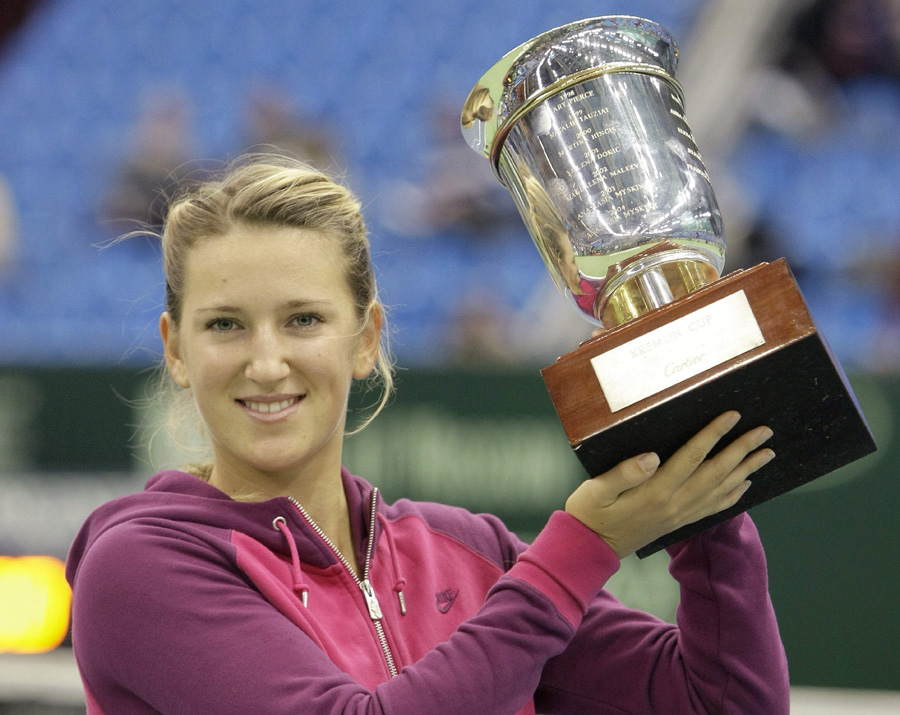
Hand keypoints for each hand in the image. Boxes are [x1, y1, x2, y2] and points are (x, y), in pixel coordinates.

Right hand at [565, 411, 774, 557]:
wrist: (589, 548)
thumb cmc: (589, 513)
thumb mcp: (596, 489)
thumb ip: (623, 473)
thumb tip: (652, 455)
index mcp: (655, 491)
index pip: (691, 457)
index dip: (713, 434)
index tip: (732, 415)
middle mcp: (674, 504)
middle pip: (716, 472)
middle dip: (742, 449)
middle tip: (765, 430)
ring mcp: (679, 515)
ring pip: (721, 489)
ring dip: (746, 469)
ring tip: (767, 453)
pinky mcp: (678, 522)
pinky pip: (714, 508)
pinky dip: (734, 495)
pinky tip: (747, 483)